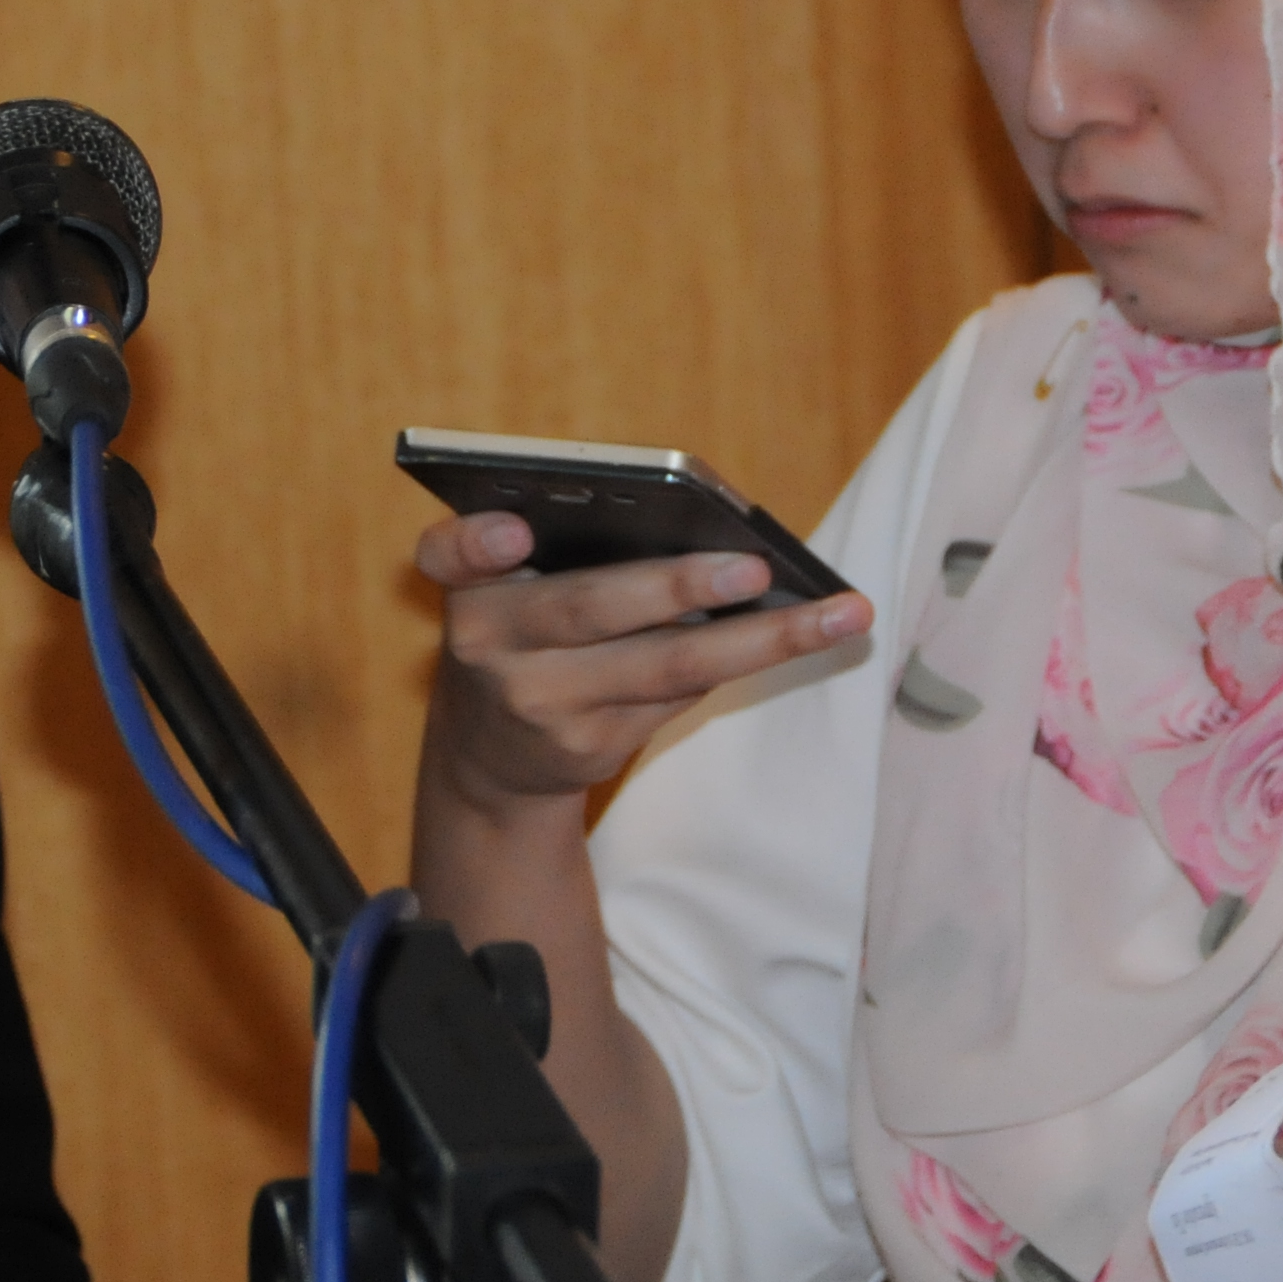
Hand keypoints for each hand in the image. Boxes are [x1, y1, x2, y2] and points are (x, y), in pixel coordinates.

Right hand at [412, 512, 868, 809]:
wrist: (487, 759)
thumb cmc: (518, 635)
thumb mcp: (502, 590)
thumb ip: (555, 551)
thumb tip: (693, 522)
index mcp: (467, 590)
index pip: (448, 557)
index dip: (475, 543)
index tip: (514, 529)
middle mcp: (490, 650)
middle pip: (589, 610)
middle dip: (676, 587)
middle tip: (754, 567)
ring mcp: (542, 709)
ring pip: (662, 667)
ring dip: (756, 641)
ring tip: (834, 615)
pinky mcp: (588, 751)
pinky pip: (676, 696)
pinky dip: (738, 660)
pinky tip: (798, 638)